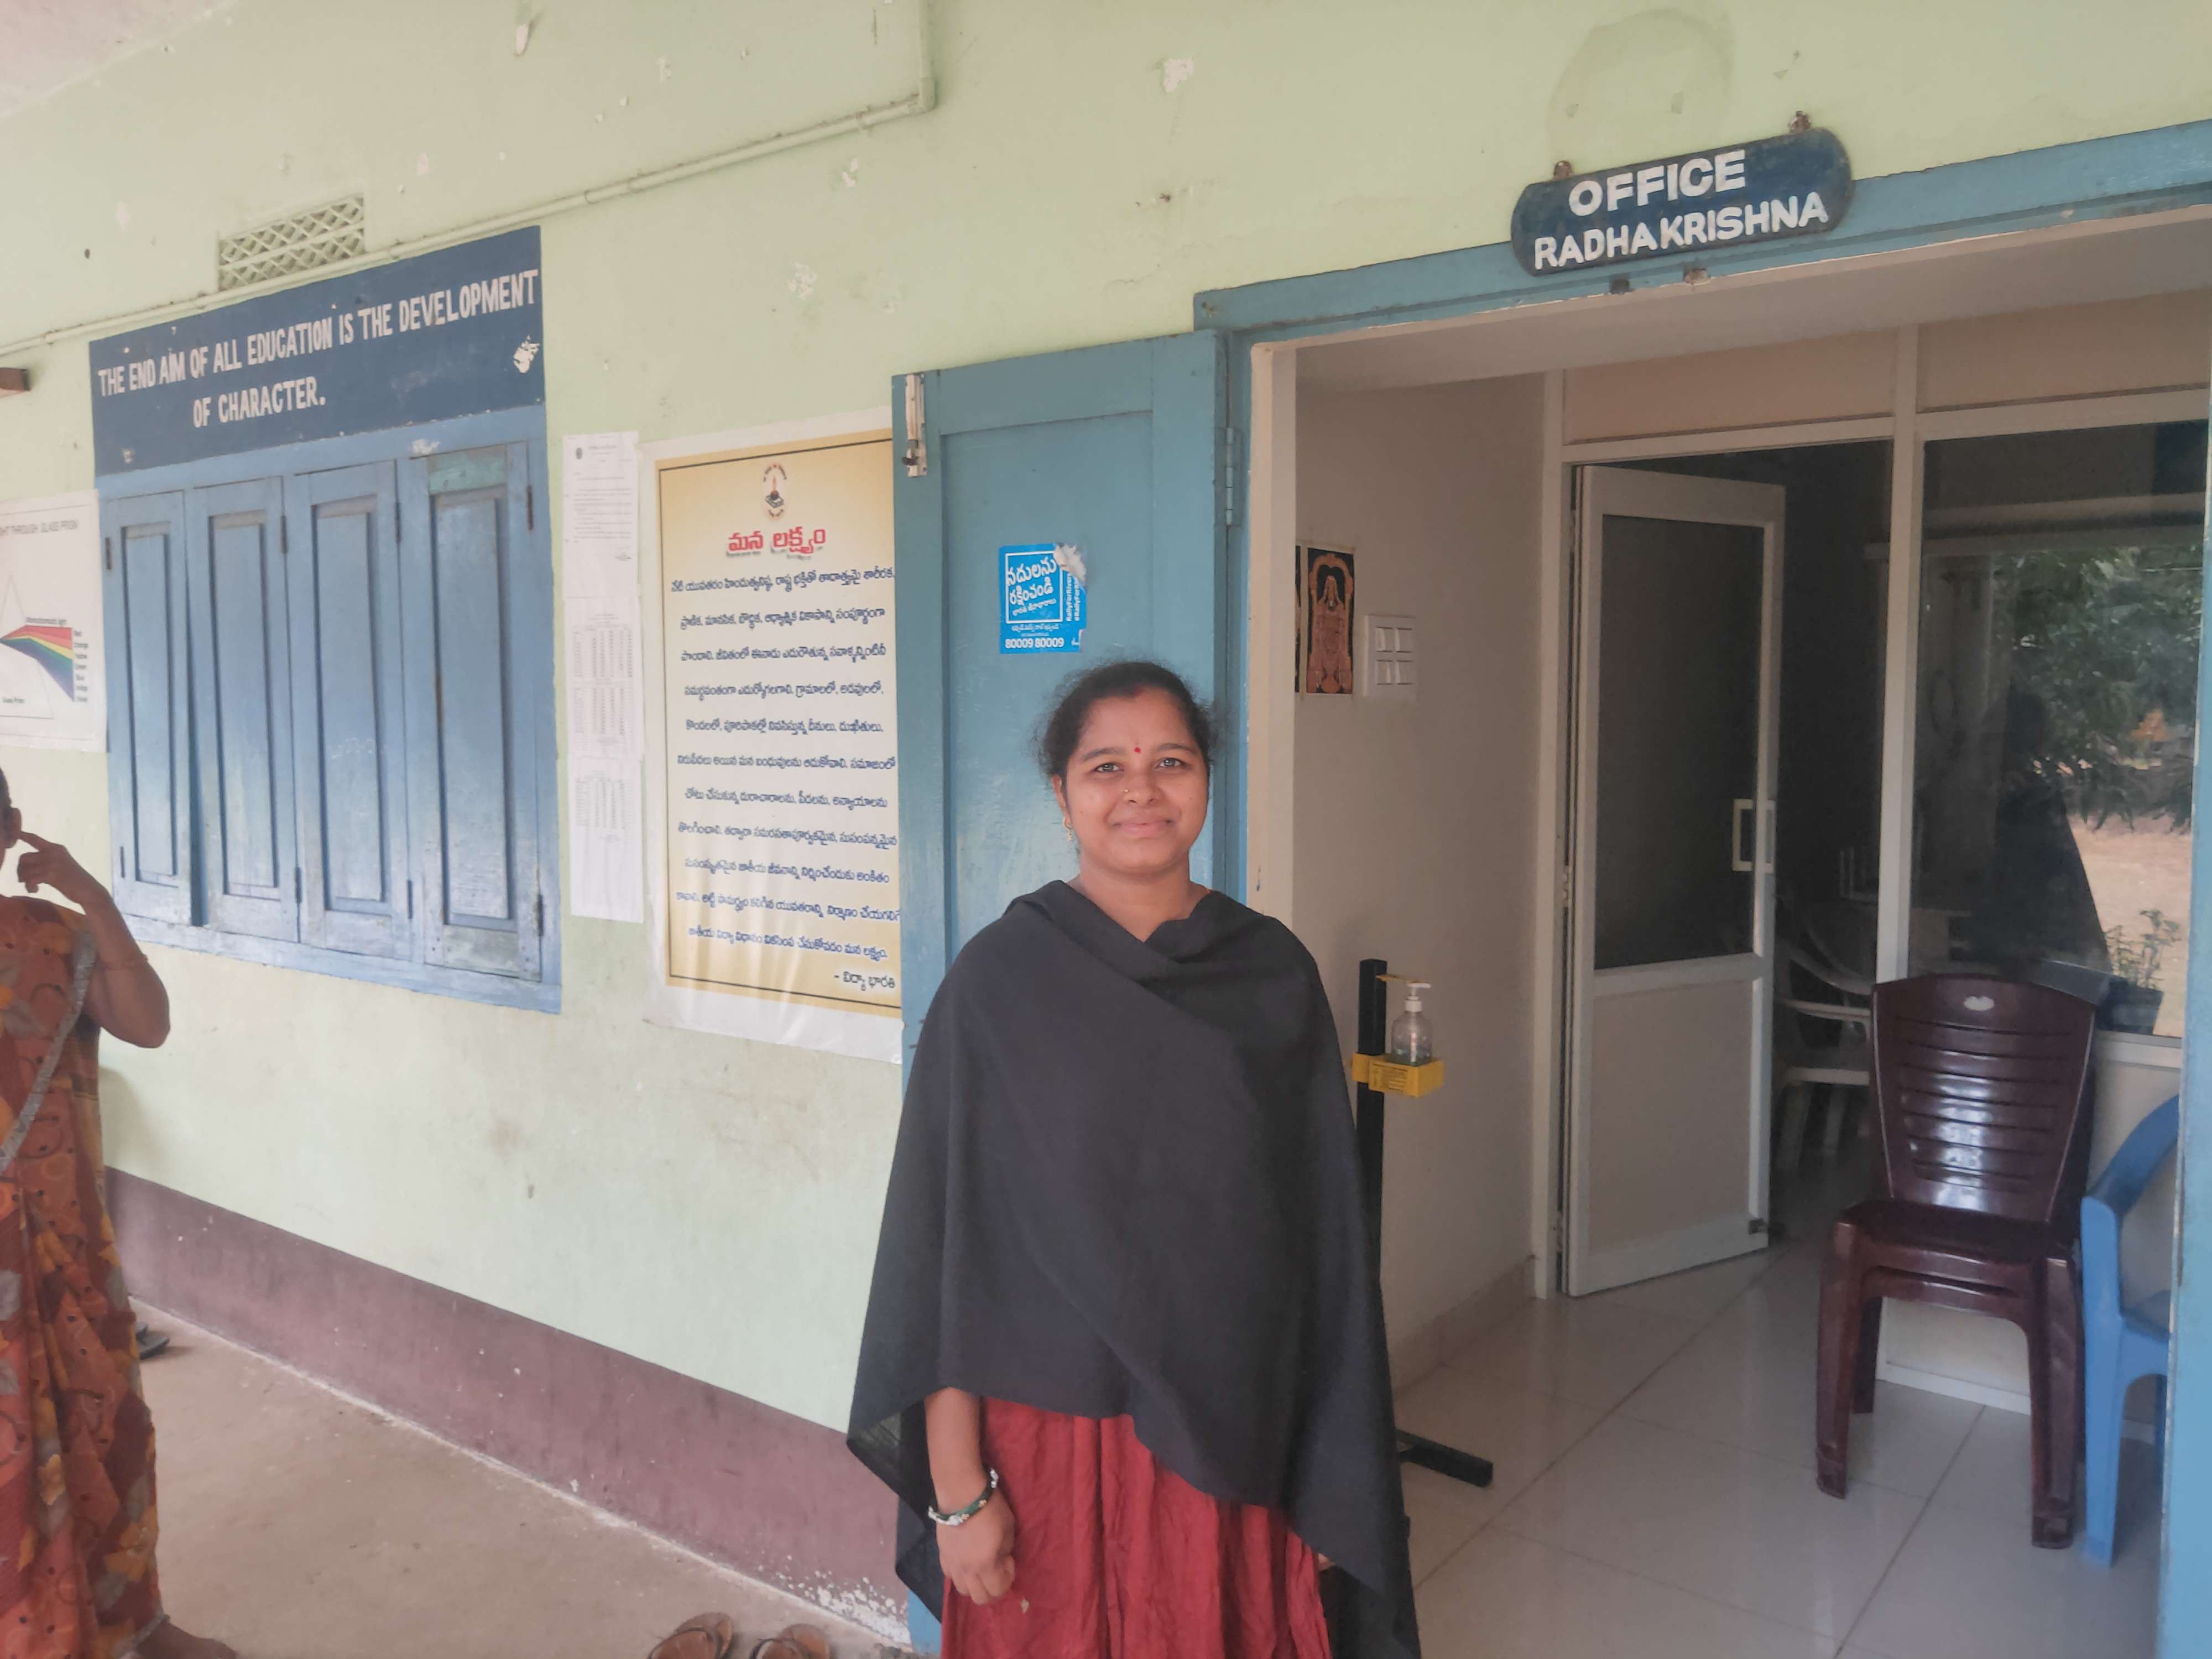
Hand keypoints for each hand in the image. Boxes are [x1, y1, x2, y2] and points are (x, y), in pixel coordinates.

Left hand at [15, 832, 106, 909]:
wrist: (88, 889)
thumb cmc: (75, 879)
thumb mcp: (62, 863)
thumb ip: (47, 860)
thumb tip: (24, 866)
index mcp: (56, 848)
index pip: (35, 839)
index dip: (24, 835)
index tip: (16, 833)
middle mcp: (53, 853)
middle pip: (24, 857)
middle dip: (21, 869)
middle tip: (25, 880)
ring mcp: (52, 863)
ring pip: (25, 870)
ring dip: (25, 880)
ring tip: (32, 886)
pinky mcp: (51, 875)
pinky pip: (30, 880)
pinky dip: (29, 886)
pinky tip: (35, 890)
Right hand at [938, 1490, 1016, 1605]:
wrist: (961, 1493)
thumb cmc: (991, 1508)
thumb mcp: (1008, 1529)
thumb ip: (1005, 1551)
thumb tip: (1000, 1560)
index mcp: (986, 1564)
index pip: (998, 1590)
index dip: (1008, 1579)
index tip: (1009, 1561)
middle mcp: (968, 1570)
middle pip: (979, 1598)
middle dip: (993, 1591)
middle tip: (998, 1573)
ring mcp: (953, 1564)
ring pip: (963, 1591)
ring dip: (975, 1586)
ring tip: (981, 1570)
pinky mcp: (942, 1555)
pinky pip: (950, 1577)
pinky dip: (960, 1576)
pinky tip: (966, 1563)